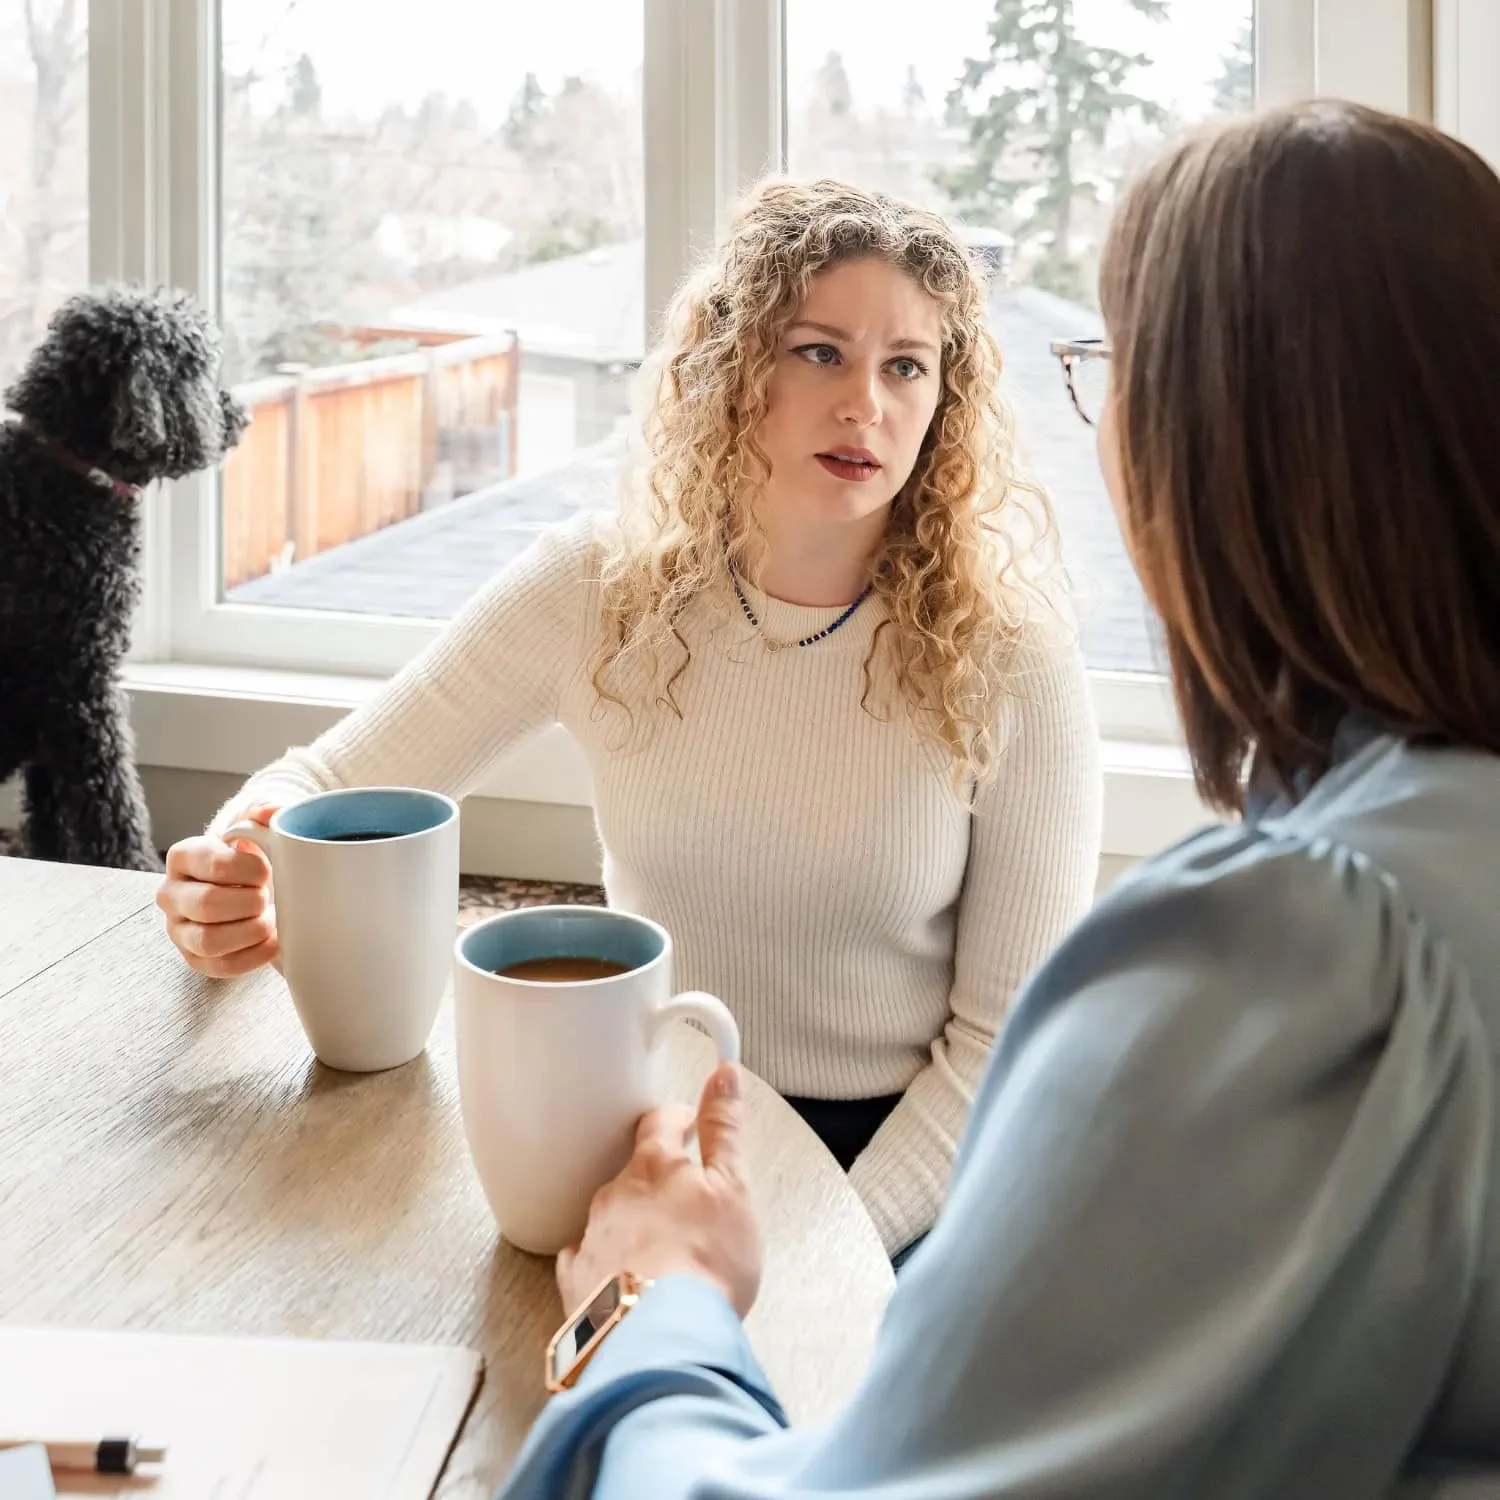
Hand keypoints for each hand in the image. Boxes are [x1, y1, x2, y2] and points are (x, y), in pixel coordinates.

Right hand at [156, 803, 279, 976]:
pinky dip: (253, 956)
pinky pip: (220, 966)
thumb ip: (263, 813)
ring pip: (209, 940)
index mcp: (183, 857)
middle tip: (267, 897)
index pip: (214, 865)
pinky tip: (272, 942)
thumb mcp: (255, 828)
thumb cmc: (251, 857)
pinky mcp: (195, 958)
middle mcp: (171, 894)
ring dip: (250, 931)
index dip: (250, 870)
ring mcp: (179, 929)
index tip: (266, 871)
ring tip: (269, 919)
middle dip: (249, 903)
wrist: (249, 886)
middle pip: (207, 905)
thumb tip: (269, 814)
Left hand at [557, 1064, 761, 1319]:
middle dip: (656, 1176)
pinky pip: (587, 1261)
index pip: (660, 1122)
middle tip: (683, 1191)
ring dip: (633, 1220)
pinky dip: (605, 1262)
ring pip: (611, 1214)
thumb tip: (723, 1076)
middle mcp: (613, 1195)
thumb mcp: (732, 1186)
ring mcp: (592, 1238)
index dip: (679, 1117)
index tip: (690, 1120)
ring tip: (662, 1244)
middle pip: (633, 1170)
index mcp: (653, 1166)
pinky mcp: (578, 1284)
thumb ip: (724, 1128)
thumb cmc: (705, 1262)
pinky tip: (622, 1276)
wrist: (662, 1335)